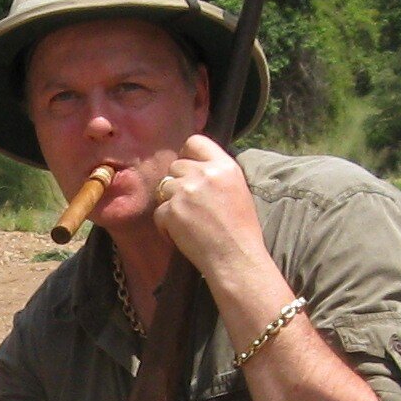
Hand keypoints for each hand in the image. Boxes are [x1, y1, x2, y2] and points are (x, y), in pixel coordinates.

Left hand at [150, 136, 265, 278]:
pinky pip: (159, 212)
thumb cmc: (241, 230)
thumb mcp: (238, 190)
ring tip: (189, 222)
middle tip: (191, 206)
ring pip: (164, 188)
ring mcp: (186, 191)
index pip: (196, 141)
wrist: (236, 258)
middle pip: (176, 166)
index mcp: (225, 166)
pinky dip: (166, 226)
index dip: (188, 154)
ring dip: (171, 203)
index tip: (189, 169)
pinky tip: (183, 235)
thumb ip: (216, 174)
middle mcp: (204, 174)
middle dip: (179, 184)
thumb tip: (194, 167)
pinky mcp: (171, 211)